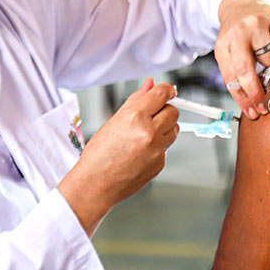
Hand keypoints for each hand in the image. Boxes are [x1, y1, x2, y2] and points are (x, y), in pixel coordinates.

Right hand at [58, 78, 178, 235]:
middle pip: (173, 112)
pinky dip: (159, 146)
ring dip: (165, 127)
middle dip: (165, 110)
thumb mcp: (114, 120)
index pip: (162, 94)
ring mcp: (157, 150)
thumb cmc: (99, 154)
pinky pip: (167, 147)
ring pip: (174, 129)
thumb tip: (150, 84)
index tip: (169, 90)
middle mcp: (149, 132)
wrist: (95, 185)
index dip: (167, 89)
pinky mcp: (160, 163)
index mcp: (135, 117)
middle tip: (152, 115)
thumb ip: (136, 100)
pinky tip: (141, 151)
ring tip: (145, 134)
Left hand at [215, 0, 269, 120]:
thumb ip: (236, 76)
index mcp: (223, 45)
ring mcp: (256, 23)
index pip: (232, 77)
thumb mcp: (228, 54)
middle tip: (266, 105)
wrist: (242, 2)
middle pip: (246, 69)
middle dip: (257, 91)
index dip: (244, 98)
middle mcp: (237, 33)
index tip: (254, 113)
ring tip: (268, 61)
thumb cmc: (236, 35)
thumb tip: (251, 106)